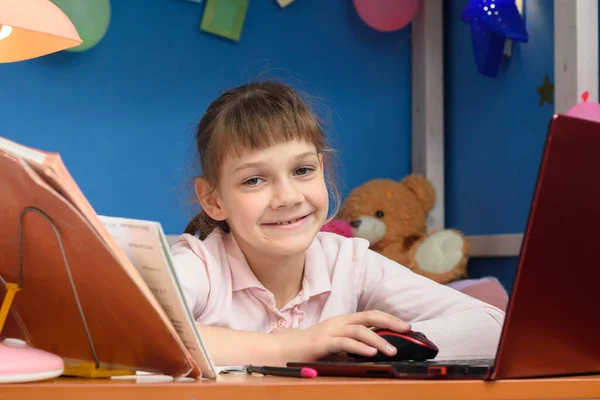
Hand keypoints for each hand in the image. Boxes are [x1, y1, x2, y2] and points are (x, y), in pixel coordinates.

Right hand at [273, 310, 410, 361]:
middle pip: (369, 316)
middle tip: (408, 329)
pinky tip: (371, 354)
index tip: (406, 326)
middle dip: (390, 321)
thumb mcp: (337, 346)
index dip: (389, 318)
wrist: (285, 350)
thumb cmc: (311, 349)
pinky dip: (360, 347)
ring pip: (359, 330)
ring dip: (378, 339)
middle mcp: (339, 322)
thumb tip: (376, 351)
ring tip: (392, 350)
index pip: (370, 315)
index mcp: (343, 321)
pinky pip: (344, 342)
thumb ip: (353, 345)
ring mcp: (330, 331)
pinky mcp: (323, 343)